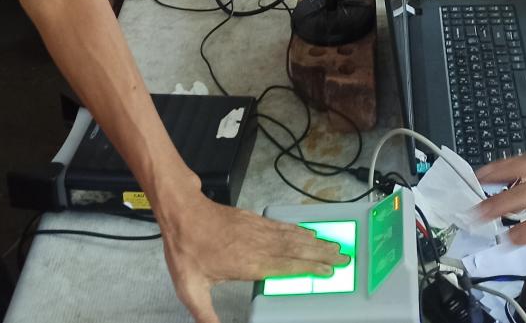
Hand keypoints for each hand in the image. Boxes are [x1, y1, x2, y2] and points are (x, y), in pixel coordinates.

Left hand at [159, 195, 345, 321]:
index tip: (328, 272)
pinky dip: (298, 229)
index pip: (286, 267)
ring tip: (334, 245)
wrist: (182, 213)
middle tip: (344, 257)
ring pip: (292, 236)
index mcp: (247, 263)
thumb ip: (206, 316)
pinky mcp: (252, 219)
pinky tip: (307, 231)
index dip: (309, 268)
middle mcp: (257, 244)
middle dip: (321, 254)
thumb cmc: (186, 250)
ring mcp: (256, 229)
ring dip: (315, 241)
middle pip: (296, 249)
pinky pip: (280, 225)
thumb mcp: (191, 289)